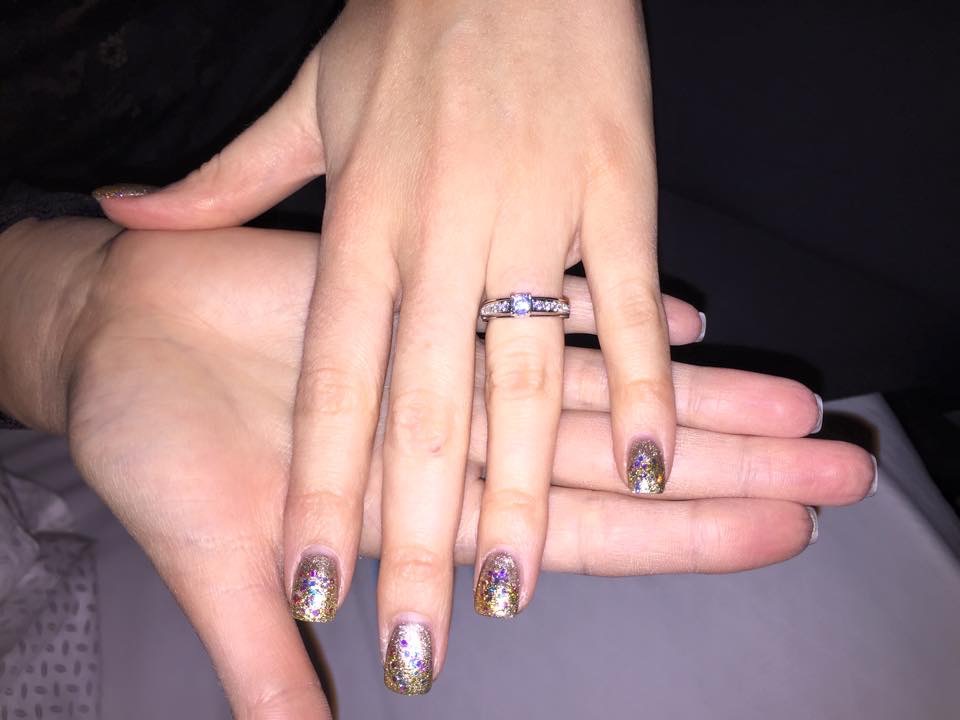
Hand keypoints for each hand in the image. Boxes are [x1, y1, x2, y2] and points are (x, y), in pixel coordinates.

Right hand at [0, 219, 873, 712]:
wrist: (114, 340)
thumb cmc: (156, 451)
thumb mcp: (216, 563)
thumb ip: (268, 660)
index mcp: (424, 511)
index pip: (579, 532)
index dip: (677, 536)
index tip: (776, 533)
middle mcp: (459, 440)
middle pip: (619, 458)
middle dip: (726, 466)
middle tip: (837, 467)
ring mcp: (450, 364)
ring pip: (594, 380)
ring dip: (690, 389)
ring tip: (790, 397)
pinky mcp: (424, 290)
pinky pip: (527, 295)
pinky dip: (599, 306)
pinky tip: (676, 308)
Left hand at [97, 0, 679, 686]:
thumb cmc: (409, 25)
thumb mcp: (307, 99)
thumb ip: (220, 177)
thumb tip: (123, 210)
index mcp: (362, 224)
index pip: (332, 386)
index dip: (318, 489)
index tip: (310, 585)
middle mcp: (439, 237)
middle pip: (423, 415)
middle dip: (420, 539)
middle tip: (420, 641)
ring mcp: (532, 219)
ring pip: (524, 382)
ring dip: (522, 495)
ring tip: (514, 591)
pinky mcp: (615, 194)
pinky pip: (626, 308)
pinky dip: (643, 390)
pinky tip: (648, 472)